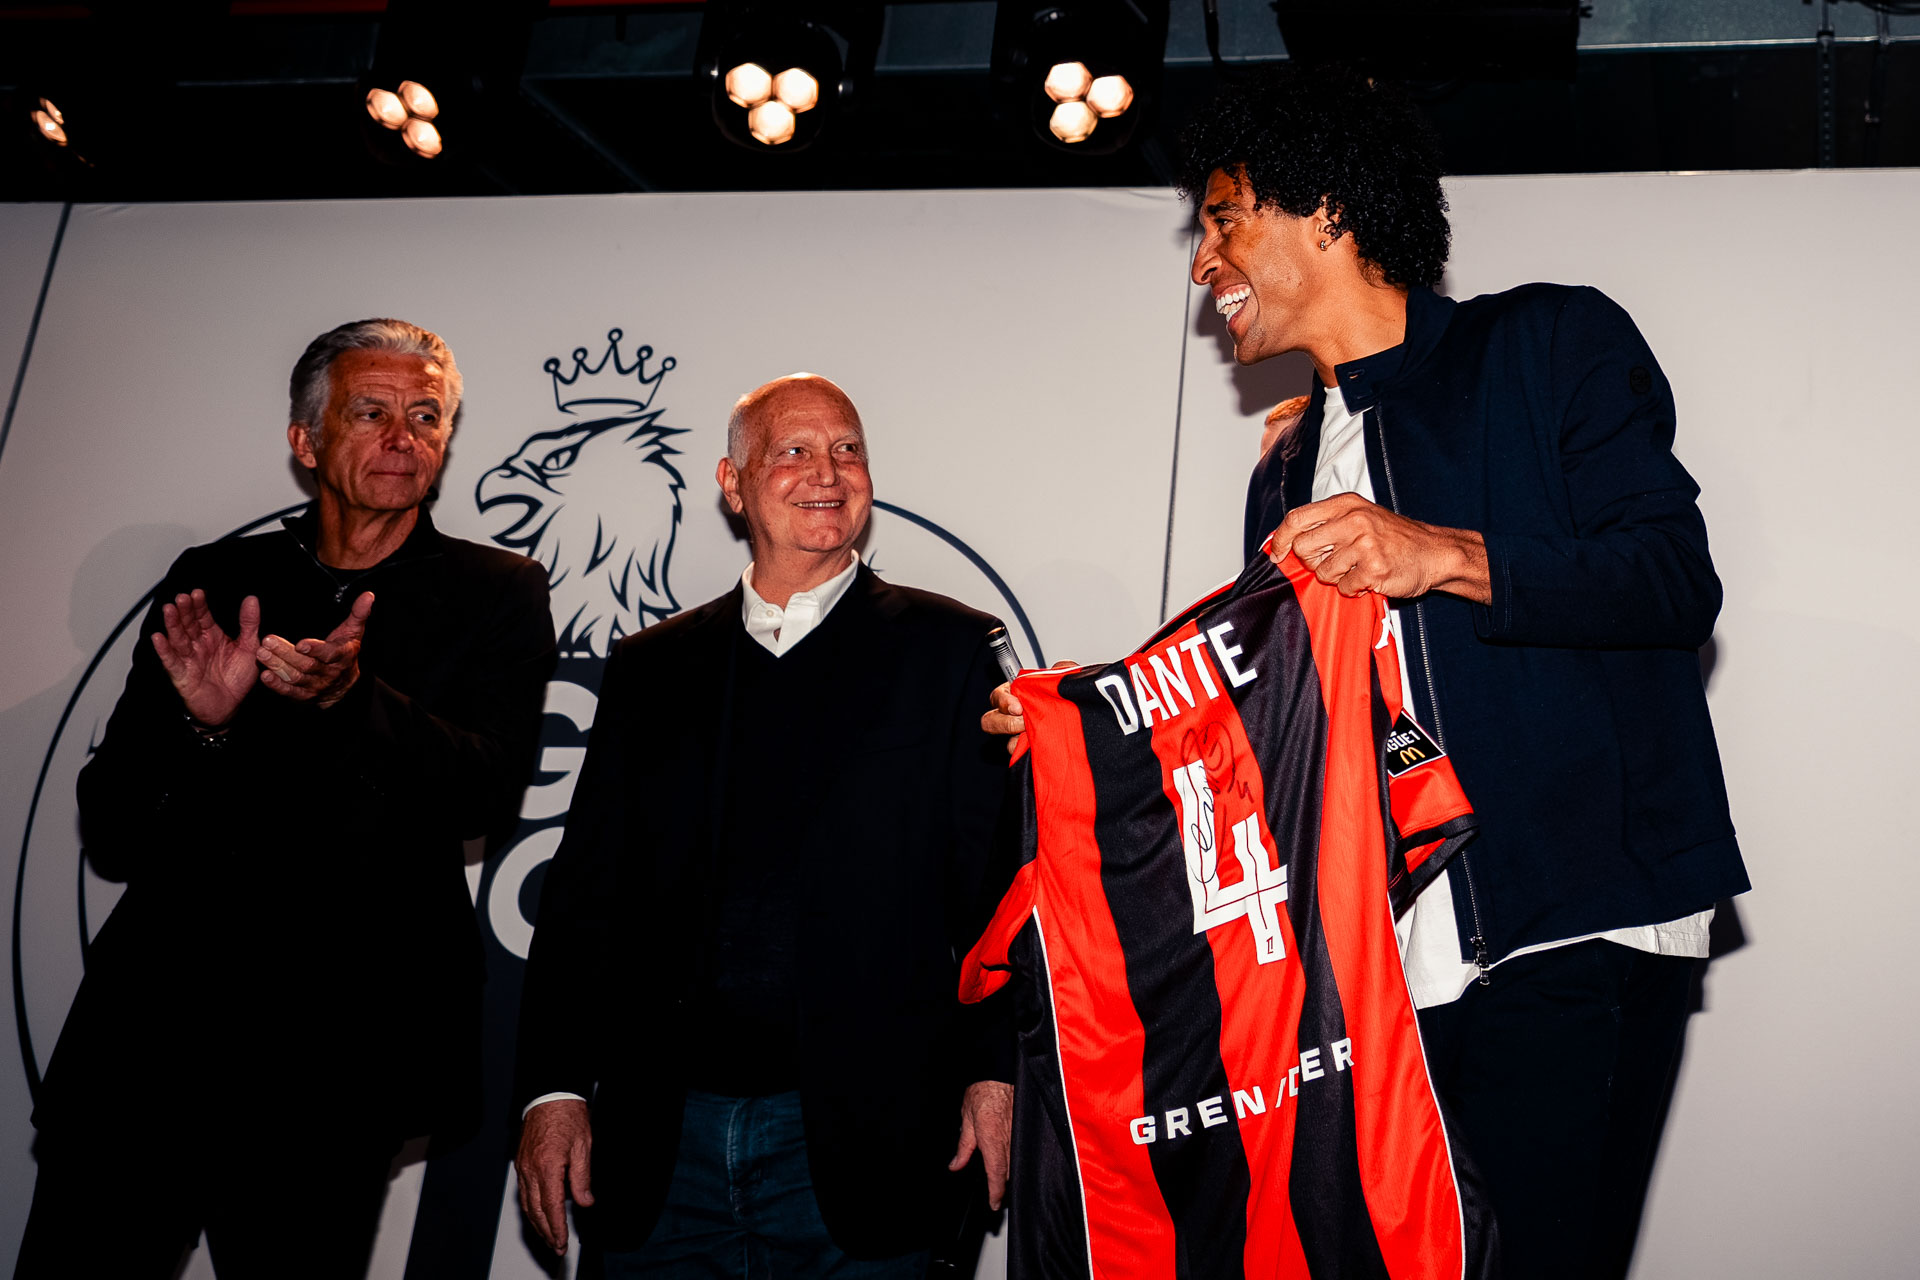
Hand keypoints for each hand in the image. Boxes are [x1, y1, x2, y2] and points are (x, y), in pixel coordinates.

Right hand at [152, 590, 260, 727]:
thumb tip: (252, 600)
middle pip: (188, 624)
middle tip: (182, 598)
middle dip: (185, 611)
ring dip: (172, 624)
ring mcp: (188, 658)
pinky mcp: (182, 674)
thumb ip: (249, 624)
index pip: (203, 617)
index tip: (197, 593)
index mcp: (212, 636)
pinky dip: (164, 650)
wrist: (230, 707)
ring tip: (169, 610)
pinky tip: (158, 638)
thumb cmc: (237, 679)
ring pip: (178, 638)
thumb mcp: (249, 647)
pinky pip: (171, 661)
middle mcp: (198, 645)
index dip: (199, 605)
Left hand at [256, 591, 372, 707]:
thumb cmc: (346, 650)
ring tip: (262, 654)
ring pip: (296, 677)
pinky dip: (277, 685)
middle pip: (308, 665)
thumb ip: (358, 613)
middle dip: (286, 653)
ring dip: (278, 666)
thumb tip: (369, 595)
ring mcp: (317, 686)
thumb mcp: (354, 632)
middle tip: (268, 641)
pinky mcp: (305, 696)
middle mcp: (329, 673)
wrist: (345, 684)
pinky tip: (266, 675)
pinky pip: (290, 692)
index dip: (316, 650)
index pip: (330, 654)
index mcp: (342, 656)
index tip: (300, 644)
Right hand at [516, 1098, 594, 1254]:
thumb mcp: (583, 1147)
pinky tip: (537, 1215)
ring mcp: (523, 1167)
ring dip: (536, 1223)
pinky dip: (530, 1208)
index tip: (561, 1241)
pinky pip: (523, 1192)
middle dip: (546, 1232)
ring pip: (526, 1204)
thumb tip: (585, 1201)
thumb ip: (582, 1178)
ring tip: (548, 1236)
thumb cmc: (567, 1116)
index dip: (556, 1227)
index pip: (551, 1206)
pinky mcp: (521, 1164)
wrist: (550, 1097)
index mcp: (548, 1166)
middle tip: (556, 1246)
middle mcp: (531, 1169)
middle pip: (536, 1210)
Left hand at [949, 1079, 1013, 1210]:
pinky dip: (1019, 1158)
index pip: (996, 1175)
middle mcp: (1009, 1140)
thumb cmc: (982, 1092)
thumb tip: (955, 1165)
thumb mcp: (966, 1120)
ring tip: (1005, 1180)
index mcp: (992, 1141)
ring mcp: (1020, 1135)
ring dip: (1012, 1172)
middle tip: (997, 1194)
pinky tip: (1016, 1160)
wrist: (1000, 1073)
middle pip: (1009, 1172)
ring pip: (1018, 1163)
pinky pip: (1024, 1150)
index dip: (996, 1193)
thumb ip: (963, 1147)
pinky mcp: (1027, 1128)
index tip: (994, 1204)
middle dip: (1003, 1185)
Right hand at [981, 662, 1076, 755]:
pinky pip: (1022, 757)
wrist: (1081, 722)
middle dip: (1006, 724)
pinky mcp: (1029, 753)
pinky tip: (1043, 747)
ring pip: (1006, 743)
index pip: (997, 696)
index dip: (1004, 702)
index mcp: (1015, 695)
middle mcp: (1012, 717)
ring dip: (1019, 741)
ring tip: (1037, 736)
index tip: (1017, 707)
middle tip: (1024, 723)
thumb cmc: (1065, 699)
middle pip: (990, 722)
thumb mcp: (1064, 679)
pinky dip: (1031, 754)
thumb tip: (1060, 668)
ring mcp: (1020, 737)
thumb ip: (1060, 670)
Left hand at [1273, 493, 1489, 603]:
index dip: (1281, 539)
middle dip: (1312, 562)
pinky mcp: (1374, 568)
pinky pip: (1344, 587)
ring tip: (1357, 569)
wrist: (1434, 552)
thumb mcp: (1360, 516)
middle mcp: (1354, 520)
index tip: (1279, 554)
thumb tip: (1284, 541)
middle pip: (1303, 547)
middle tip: (1333, 563)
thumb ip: (1327, 523)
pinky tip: (1369, 578)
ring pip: (1323, 571)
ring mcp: (1365, 544)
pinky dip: (1354, 589)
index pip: (1296, 518)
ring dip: (1337, 577)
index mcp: (1345, 504)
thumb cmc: (1393, 538)